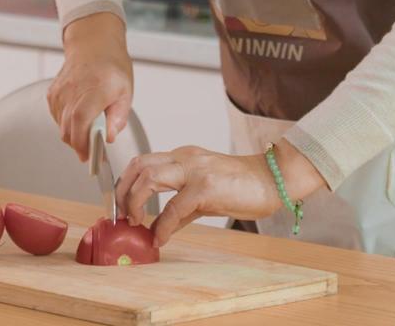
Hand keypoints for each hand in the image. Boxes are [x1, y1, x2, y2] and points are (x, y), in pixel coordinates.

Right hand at [46, 12, 132, 162]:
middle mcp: (73, 90)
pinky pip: (57, 119)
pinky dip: (67, 124)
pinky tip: (79, 118)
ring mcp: (60, 92)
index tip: (90, 157)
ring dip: (74, 136)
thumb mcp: (126, 92)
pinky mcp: (52, 94)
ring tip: (88, 132)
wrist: (92, 45)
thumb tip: (109, 137)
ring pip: (61, 127)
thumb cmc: (111, 67)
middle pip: (68, 129)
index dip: (83, 142)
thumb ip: (118, 117)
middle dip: (80, 146)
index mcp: (95, 88)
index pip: (80, 120)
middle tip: (93, 152)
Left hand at [116, 141, 326, 246]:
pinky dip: (162, 225)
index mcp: (183, 156)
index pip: (143, 162)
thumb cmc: (242, 186)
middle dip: (123, 191)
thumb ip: (180, 211)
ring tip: (136, 222)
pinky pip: (174, 207)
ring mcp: (195, 170)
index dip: (126, 185)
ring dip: (135, 202)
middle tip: (121, 215)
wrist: (273, 180)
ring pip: (149, 176)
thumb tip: (160, 230)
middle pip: (139, 164)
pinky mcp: (205, 186)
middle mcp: (184, 157)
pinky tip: (160, 238)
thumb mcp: (204, 196)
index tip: (120, 207)